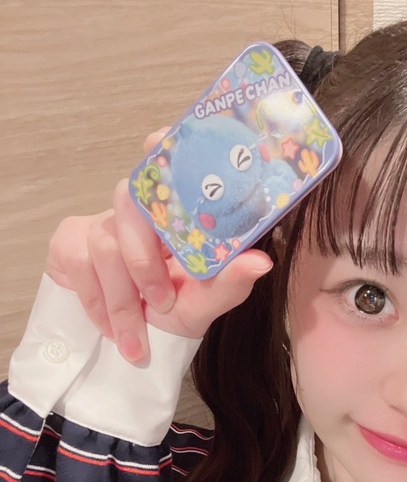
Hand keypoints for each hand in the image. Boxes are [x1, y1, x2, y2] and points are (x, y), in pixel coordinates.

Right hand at [45, 129, 273, 362]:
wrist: (138, 338)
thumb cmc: (178, 307)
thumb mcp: (207, 300)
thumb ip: (231, 281)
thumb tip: (261, 262)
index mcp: (176, 211)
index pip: (166, 161)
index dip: (160, 148)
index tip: (157, 142)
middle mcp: (138, 208)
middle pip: (128, 200)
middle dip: (144, 262)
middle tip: (162, 304)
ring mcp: (101, 222)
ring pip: (104, 244)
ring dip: (122, 299)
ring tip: (136, 336)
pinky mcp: (70, 242)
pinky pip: (76, 261)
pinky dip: (96, 302)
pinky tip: (111, 328)